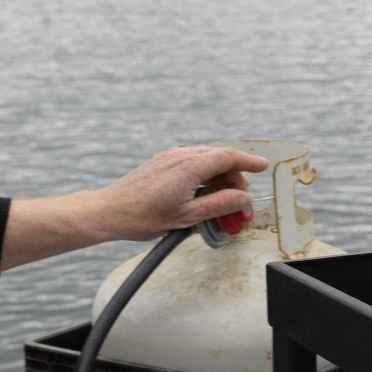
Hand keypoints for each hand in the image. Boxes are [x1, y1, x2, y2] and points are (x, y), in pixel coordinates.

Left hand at [0, 145, 266, 269]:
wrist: (108, 212)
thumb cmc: (142, 216)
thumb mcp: (188, 216)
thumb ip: (220, 205)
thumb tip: (243, 200)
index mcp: (190, 165)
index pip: (229, 157)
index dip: (249, 162)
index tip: (262, 167)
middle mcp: (181, 155)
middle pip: (219, 161)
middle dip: (234, 181)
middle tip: (239, 206)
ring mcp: (169, 157)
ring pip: (205, 164)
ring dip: (218, 183)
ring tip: (221, 209)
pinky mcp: (161, 164)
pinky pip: (191, 167)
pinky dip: (203, 180)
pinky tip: (203, 199)